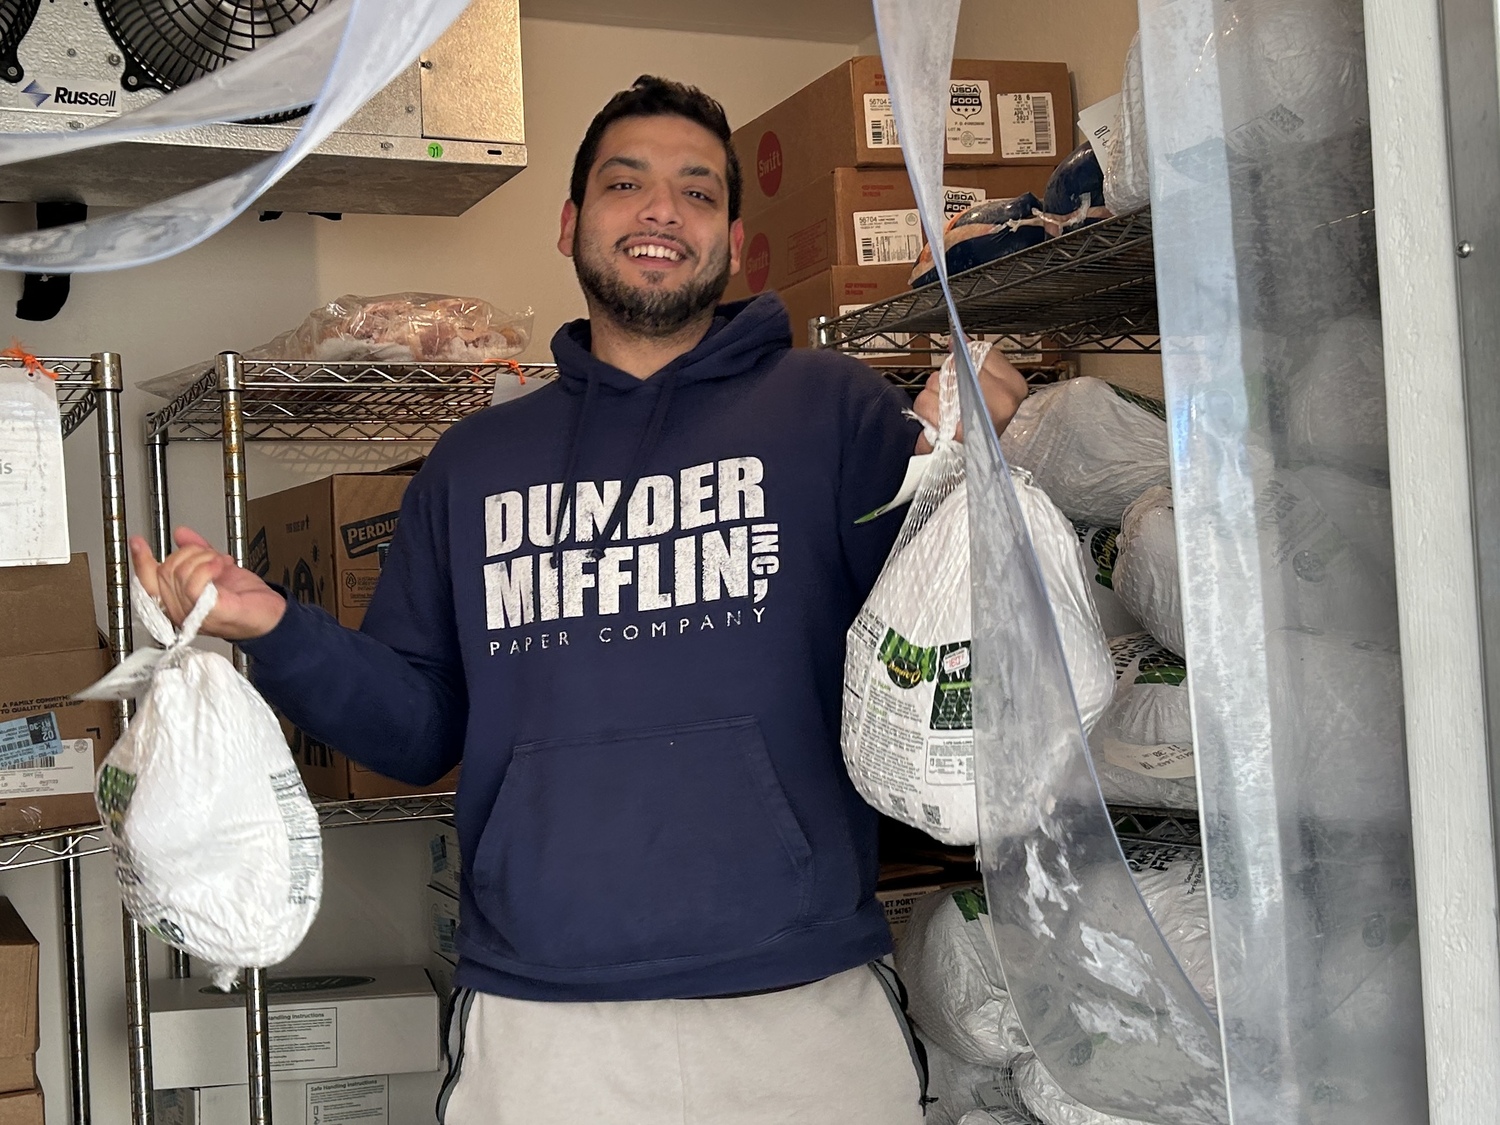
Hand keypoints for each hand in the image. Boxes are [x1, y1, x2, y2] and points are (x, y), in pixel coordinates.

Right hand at [129, 528, 286, 641]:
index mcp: (177, 603)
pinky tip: (221, 565)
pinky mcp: (208, 612)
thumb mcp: (216, 568)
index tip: (138, 541)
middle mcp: (180, 612)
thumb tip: (181, 534)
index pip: (147, 582)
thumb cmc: (245, 600)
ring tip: (221, 564)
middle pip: (165, 570)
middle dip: (191, 553)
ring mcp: (193, 614)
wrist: (271, 617)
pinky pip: (194, 583)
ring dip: (205, 558)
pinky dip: (208, 567)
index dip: (140, 561)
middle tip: (212, 557)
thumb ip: (196, 551)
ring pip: (179, 572)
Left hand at [912, 346, 1029, 453]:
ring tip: (945, 414)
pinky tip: (935, 423)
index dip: (963, 361)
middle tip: (953, 400)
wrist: (961, 466)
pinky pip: (927, 402)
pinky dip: (925, 411)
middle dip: (947, 380)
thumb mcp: (984, 391)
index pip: (981, 352)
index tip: (961, 372)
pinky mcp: (955, 432)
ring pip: (939, 382)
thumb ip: (975, 361)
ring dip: (933, 396)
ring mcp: (979, 417)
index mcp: (1015, 387)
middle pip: (957, 366)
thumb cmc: (975, 429)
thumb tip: (960, 340)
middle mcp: (1003, 401)